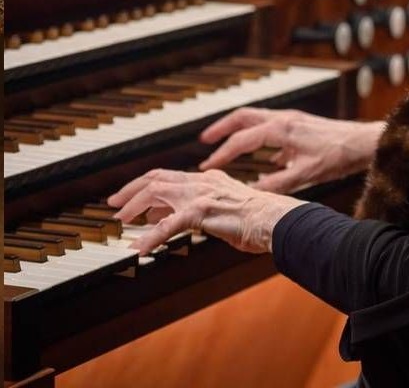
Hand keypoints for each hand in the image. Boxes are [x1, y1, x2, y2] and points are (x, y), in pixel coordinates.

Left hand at [107, 168, 305, 254]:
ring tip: (119, 222)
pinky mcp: (203, 212)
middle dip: (131, 190)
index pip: (169, 175)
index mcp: (209, 180)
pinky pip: (169, 224)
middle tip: (113, 204)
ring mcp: (202, 195)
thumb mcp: (228, 209)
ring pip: (157, 194)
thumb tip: (184, 218)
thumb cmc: (261, 221)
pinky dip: (151, 236)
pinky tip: (140, 248)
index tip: (129, 196)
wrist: (279, 221)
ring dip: (134, 207)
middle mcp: (203, 182)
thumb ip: (206, 209)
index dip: (145, 185)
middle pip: (157, 178)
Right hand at [198, 108, 383, 192]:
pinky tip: (261, 154)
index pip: (241, 141)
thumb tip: (251, 192)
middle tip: (204, 140)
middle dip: (221, 128)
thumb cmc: (336, 157)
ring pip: (255, 117)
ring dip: (237, 128)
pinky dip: (257, 134)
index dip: (221, 154)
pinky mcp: (298, 123)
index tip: (206, 166)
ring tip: (223, 141)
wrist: (361, 142)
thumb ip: (276, 183)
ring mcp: (290, 119)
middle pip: (242, 117)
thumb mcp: (304, 175)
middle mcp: (282, 119)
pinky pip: (269, 125)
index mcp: (280, 130)